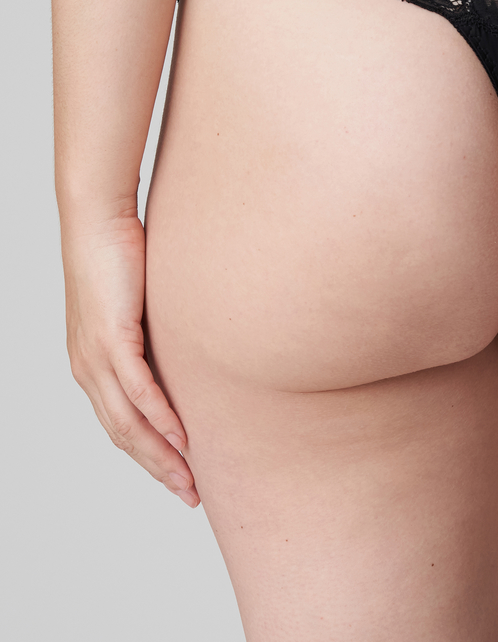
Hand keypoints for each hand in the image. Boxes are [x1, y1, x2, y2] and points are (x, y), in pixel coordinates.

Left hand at [62, 213, 198, 506]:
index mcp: (92, 366)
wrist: (96, 220)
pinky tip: (180, 434)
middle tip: (190, 495)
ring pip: (127, 422)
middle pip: (123, 436)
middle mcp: (87, 370)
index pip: (120, 425)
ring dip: (161, 454)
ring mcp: (96, 357)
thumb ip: (158, 333)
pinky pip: (136, 388)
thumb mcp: (143, 305)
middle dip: (158, 470)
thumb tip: (192, 345)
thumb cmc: (121, 255)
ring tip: (190, 478)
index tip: (181, 476)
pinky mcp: (111, 337)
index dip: (150, 456)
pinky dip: (159, 416)